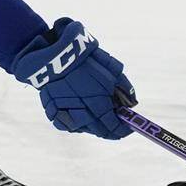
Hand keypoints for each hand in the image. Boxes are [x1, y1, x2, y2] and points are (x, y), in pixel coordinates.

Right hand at [12, 18, 136, 139]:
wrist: (57, 53)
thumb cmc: (88, 60)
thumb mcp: (112, 69)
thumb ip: (124, 88)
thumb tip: (132, 103)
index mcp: (98, 103)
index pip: (113, 127)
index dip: (122, 130)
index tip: (127, 129)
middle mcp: (82, 112)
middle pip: (99, 131)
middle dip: (109, 130)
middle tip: (114, 125)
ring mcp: (66, 114)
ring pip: (83, 129)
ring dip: (92, 126)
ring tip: (96, 117)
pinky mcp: (52, 111)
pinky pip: (66, 125)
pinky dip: (74, 122)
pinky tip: (79, 113)